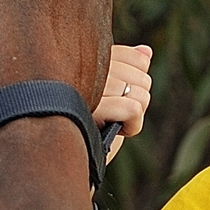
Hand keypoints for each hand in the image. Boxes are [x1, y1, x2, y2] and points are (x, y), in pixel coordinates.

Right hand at [94, 44, 153, 159]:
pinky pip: (133, 109)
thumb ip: (127, 69)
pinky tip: (116, 130)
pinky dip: (133, 126)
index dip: (138, 83)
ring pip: (141, 94)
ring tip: (111, 121)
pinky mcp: (90, 108)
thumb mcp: (111, 94)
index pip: (138, 60)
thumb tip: (146, 52)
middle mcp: (84, 66)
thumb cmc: (88, 125)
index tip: (118, 97)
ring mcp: (86, 87)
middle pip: (143, 79)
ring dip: (133, 116)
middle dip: (136, 101)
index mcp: (87, 57)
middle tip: (114, 114)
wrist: (63, 157)